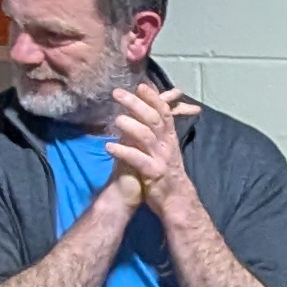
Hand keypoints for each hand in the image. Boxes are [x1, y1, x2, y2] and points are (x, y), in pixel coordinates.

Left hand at [108, 83, 198, 208]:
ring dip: (130, 126)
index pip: (164, 112)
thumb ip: (156, 132)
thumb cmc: (167, 173)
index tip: (140, 85)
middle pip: (153, 119)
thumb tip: (144, 114)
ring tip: (115, 120)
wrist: (178, 201)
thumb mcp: (165, 150)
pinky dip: (123, 152)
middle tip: (117, 93)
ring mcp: (161, 158)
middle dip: (136, 104)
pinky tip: (108, 147)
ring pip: (146, 137)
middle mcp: (167, 145)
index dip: (153, 97)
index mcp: (170, 138)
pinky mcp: (153, 174)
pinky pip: (138, 160)